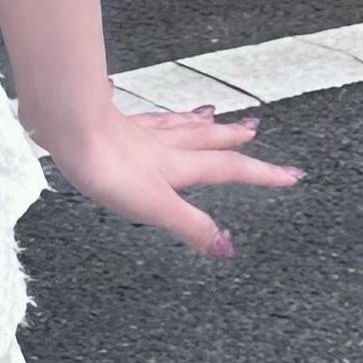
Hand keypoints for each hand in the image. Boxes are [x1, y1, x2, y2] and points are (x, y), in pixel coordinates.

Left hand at [25, 92, 298, 258]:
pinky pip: (147, 119)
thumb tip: (228, 248)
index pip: (230, 169)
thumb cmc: (108, 168)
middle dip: (234, 138)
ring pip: (178, 125)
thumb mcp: (155, 208)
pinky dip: (158, 116)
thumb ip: (191, 226)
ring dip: (201, 122)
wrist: (70, 128)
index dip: (263, 174)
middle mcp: (164, 146)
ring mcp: (139, 133)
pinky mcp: (114, 124)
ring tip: (214, 114)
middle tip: (255, 130)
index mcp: (179, 167)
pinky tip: (149, 114)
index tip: (292, 174)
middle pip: (207, 139)